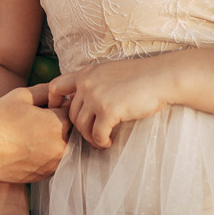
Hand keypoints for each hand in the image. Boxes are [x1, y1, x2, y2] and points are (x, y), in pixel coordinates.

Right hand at [0, 84, 69, 182]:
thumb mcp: (21, 96)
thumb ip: (45, 91)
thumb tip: (58, 92)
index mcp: (57, 125)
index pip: (69, 111)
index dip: (57, 105)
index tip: (44, 105)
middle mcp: (60, 148)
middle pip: (68, 131)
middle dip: (57, 123)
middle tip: (36, 119)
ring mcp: (52, 165)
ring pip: (61, 148)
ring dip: (52, 140)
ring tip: (29, 133)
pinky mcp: (42, 177)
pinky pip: (51, 162)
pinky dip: (44, 154)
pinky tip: (26, 147)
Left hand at [48, 58, 167, 148]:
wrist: (160, 77)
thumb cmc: (140, 76)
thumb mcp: (109, 72)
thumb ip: (94, 82)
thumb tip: (83, 101)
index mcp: (86, 73)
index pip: (55, 86)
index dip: (53, 102)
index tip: (59, 113)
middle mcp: (87, 83)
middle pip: (70, 113)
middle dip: (79, 128)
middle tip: (91, 135)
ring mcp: (96, 96)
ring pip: (81, 126)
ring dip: (90, 138)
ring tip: (101, 140)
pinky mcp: (108, 110)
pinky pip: (97, 134)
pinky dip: (101, 142)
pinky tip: (109, 143)